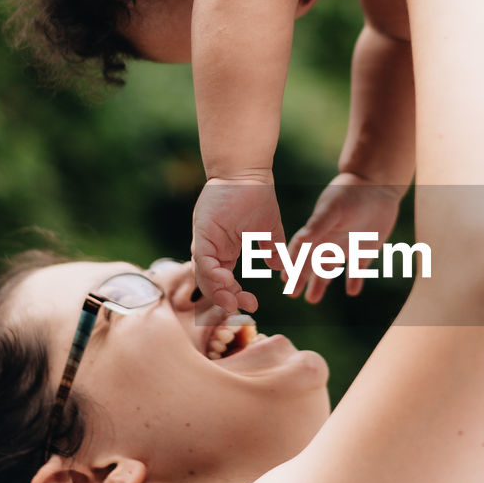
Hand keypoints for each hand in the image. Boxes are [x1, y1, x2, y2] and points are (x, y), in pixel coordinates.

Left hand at [192, 175, 285, 313]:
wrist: (248, 174)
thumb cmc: (256, 197)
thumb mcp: (269, 231)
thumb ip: (273, 250)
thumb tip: (281, 268)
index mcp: (225, 252)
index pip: (225, 283)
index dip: (236, 296)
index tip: (254, 305)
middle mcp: (212, 251)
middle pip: (211, 285)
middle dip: (227, 300)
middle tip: (244, 308)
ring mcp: (205, 243)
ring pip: (204, 277)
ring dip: (217, 292)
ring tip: (232, 302)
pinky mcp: (202, 234)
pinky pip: (203, 261)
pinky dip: (211, 274)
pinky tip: (226, 281)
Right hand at [284, 173, 402, 302]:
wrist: (378, 184)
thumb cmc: (351, 194)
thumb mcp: (331, 209)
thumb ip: (316, 227)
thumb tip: (299, 243)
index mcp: (318, 232)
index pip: (301, 253)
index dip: (292, 267)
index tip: (285, 281)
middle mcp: (330, 240)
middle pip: (312, 264)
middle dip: (301, 279)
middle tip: (291, 295)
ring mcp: (347, 244)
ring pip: (330, 269)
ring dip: (321, 284)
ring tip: (312, 299)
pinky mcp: (366, 248)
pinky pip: (358, 267)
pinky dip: (355, 279)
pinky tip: (352, 291)